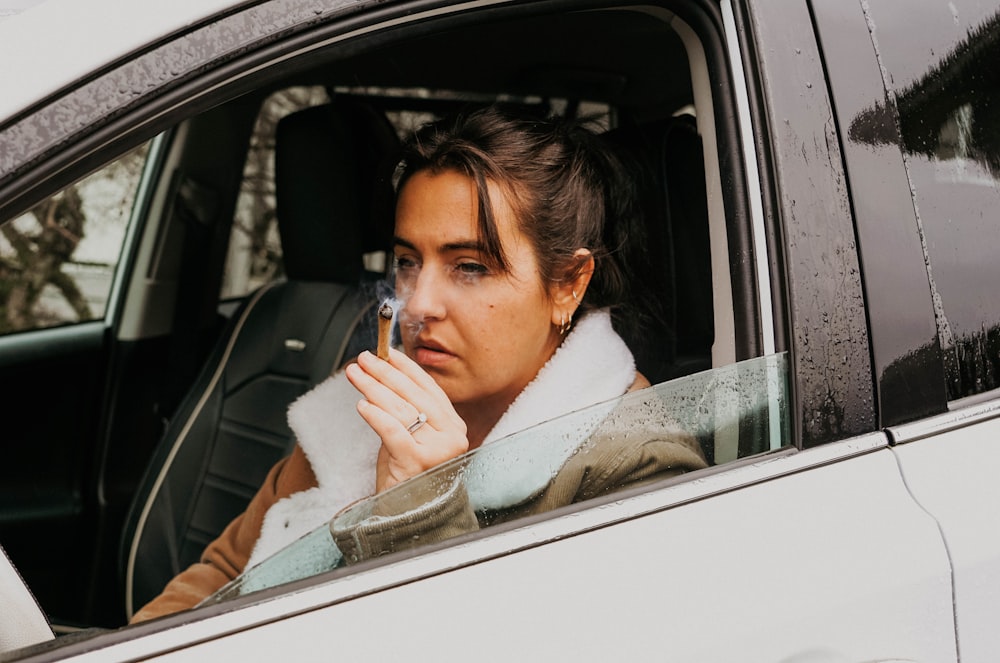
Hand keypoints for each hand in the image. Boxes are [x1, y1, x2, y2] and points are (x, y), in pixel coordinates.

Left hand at [345, 348, 468, 492]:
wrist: (407, 515)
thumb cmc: (408, 475)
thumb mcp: (411, 436)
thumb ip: (406, 410)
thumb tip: (384, 373)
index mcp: (453, 426)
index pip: (429, 388)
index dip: (407, 369)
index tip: (388, 353)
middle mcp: (452, 436)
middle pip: (414, 395)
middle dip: (385, 374)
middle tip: (364, 360)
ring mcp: (437, 450)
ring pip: (401, 410)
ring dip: (373, 388)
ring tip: (355, 376)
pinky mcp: (418, 462)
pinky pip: (394, 431)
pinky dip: (376, 416)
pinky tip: (361, 406)